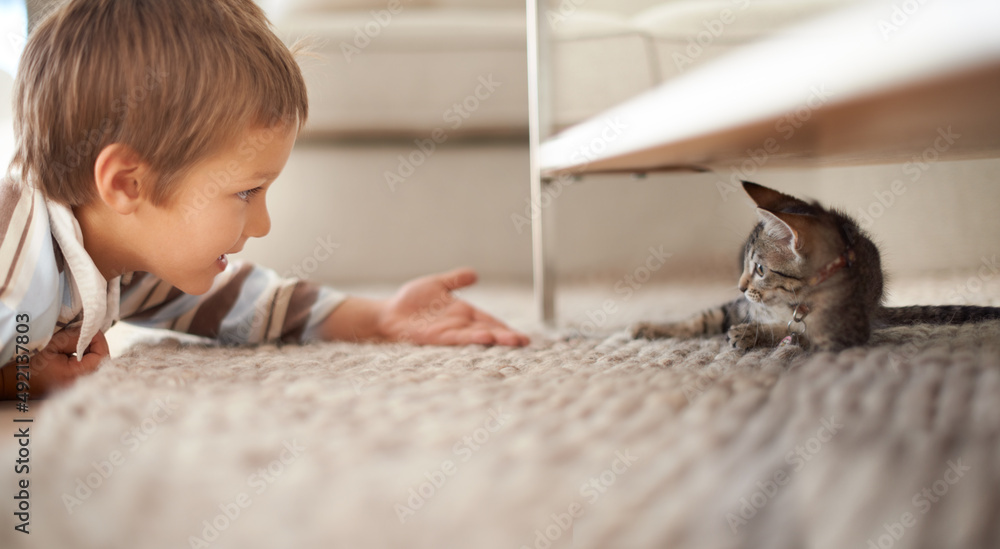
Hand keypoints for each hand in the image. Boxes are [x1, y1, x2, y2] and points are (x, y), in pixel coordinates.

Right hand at [2, 328, 109, 398]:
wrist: (11, 380)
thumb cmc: (29, 362)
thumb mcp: (53, 344)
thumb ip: (76, 338)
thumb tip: (91, 333)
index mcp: (76, 375)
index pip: (102, 356)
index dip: (99, 340)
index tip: (90, 330)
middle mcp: (79, 384)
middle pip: (101, 362)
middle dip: (95, 345)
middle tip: (85, 334)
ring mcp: (76, 387)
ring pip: (94, 365)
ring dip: (90, 351)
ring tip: (78, 342)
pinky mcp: (71, 385)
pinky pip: (86, 370)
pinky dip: (84, 358)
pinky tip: (74, 352)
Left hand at [377, 268, 529, 346]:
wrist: (389, 313)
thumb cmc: (410, 301)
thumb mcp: (437, 284)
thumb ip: (456, 280)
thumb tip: (474, 274)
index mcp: (463, 313)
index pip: (489, 321)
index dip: (505, 328)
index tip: (523, 337)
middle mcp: (460, 324)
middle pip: (488, 331)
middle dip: (506, 336)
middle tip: (525, 342)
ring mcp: (450, 332)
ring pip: (477, 336)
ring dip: (495, 339)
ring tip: (513, 341)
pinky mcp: (437, 336)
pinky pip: (458, 337)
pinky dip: (473, 338)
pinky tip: (486, 337)